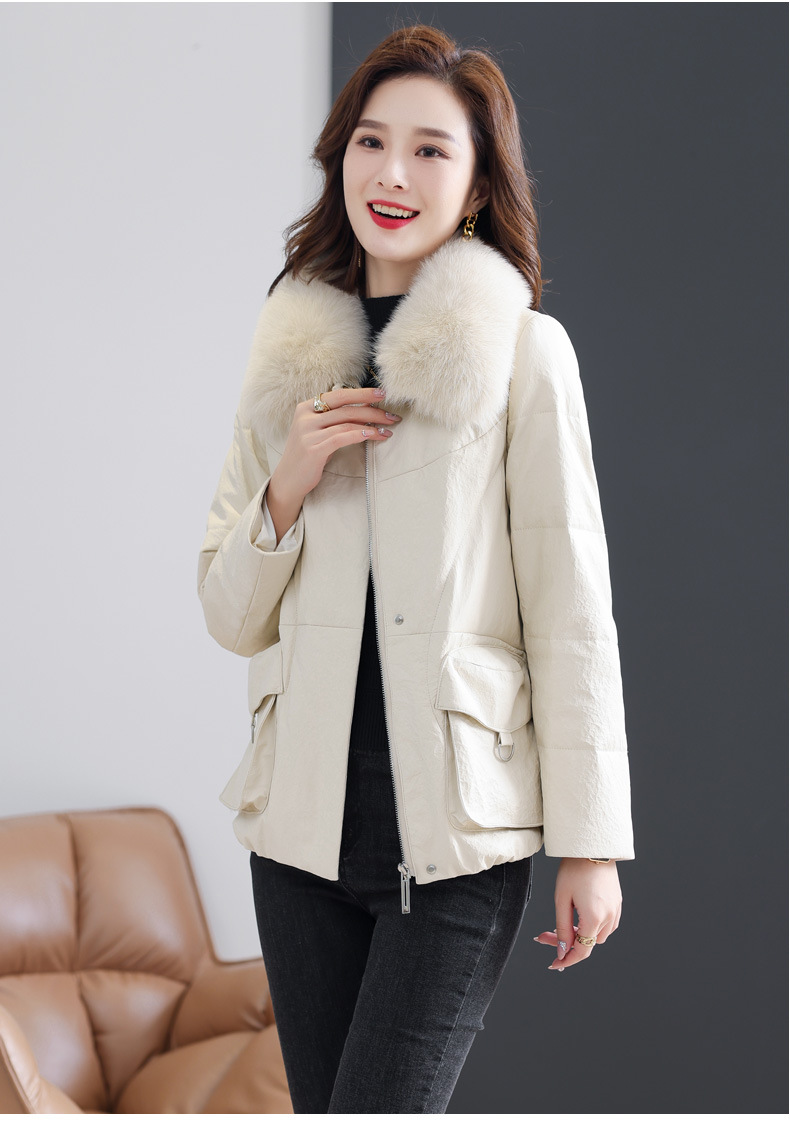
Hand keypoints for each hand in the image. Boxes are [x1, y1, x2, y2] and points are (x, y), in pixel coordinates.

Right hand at [266, 387, 401, 540]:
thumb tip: (365, 408)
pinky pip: (342, 437)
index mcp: (306, 407)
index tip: (382, 394)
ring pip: (347, 422)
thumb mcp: (316, 431)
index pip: (338, 395)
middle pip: (345, 406)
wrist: (288, 480)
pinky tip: (374, 435)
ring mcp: (308, 432)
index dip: (362, 393)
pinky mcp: (313, 448)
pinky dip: (361, 434)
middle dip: (372, 408)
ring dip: (372, 425)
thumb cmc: (307, 455)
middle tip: (392, 414)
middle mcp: (305, 417)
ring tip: (388, 430)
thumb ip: (333, 418)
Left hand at [533, 858, 621, 971]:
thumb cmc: (574, 869)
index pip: (582, 951)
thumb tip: (562, 951)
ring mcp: (615, 910)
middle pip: (588, 944)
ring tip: (562, 922)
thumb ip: (562, 928)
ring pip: (597, 936)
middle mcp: (609, 917)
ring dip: (580, 935)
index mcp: (594, 918)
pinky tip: (578, 916)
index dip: (567, 960)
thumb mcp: (562, 899)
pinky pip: (606, 924)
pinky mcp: (617, 903)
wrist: (593, 847)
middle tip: (545, 934)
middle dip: (567, 943)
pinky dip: (591, 926)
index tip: (554, 964)